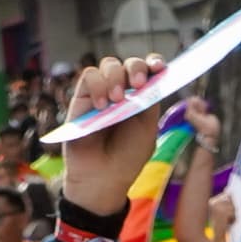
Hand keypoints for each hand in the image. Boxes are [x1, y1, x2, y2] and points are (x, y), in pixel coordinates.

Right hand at [53, 54, 169, 219]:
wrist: (103, 179)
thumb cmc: (127, 158)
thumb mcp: (148, 129)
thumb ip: (150, 102)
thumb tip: (151, 76)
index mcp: (141, 98)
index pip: (148, 70)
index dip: (154, 63)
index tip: (158, 67)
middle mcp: (122, 92)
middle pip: (129, 63)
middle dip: (136, 68)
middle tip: (138, 84)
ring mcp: (101, 93)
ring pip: (108, 65)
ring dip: (115, 76)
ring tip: (115, 100)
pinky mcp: (81, 99)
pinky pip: (88, 76)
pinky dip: (97, 85)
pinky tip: (101, 105)